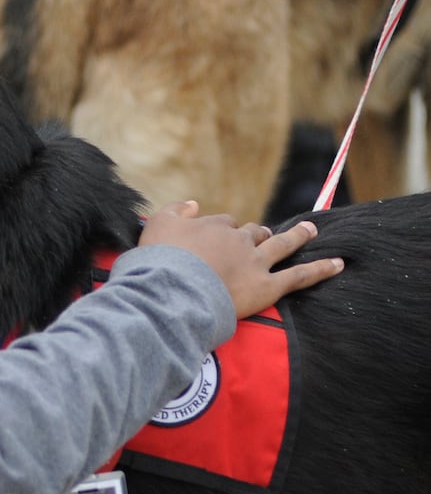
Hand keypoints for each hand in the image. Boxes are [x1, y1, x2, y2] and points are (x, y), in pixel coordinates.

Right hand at [138, 201, 343, 317]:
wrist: (172, 290)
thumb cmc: (159, 259)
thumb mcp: (155, 224)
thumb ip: (175, 210)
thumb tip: (193, 203)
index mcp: (212, 225)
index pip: (224, 223)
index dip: (222, 231)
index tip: (217, 239)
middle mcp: (237, 239)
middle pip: (253, 232)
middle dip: (258, 233)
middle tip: (262, 236)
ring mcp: (254, 262)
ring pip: (280, 245)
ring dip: (296, 236)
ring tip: (310, 230)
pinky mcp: (266, 287)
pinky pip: (299, 276)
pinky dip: (320, 269)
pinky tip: (338, 264)